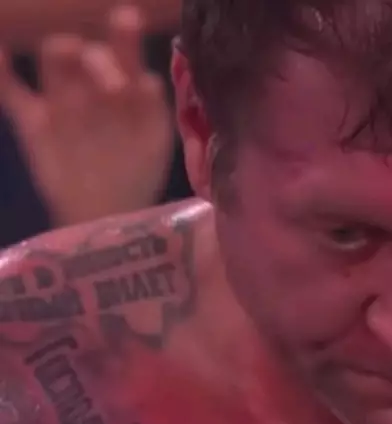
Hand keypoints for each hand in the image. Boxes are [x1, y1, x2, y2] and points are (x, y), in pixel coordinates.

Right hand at [0, 5, 172, 226]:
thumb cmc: (138, 173)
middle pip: (88, 55)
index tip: (127, 21)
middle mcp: (93, 88)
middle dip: (97, 58)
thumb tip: (147, 79)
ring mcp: (61, 102)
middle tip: (112, 85)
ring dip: (61, 52)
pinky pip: (12, 92)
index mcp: (126, 90)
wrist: (109, 212)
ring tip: (67, 52)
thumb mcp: (153, 142)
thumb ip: (151, 110)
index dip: (124, 37)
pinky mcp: (33, 123)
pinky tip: (0, 51)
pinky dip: (2, 72)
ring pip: (56, 64)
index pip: (123, 54)